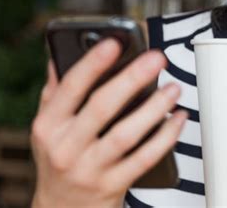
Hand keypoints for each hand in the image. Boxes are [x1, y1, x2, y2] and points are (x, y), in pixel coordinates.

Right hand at [31, 39, 187, 206]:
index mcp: (49, 125)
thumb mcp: (48, 125)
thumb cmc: (59, 156)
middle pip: (102, 107)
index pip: (71, 88)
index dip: (92, 63)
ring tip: (173, 88)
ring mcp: (90, 169)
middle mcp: (66, 147)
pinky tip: (178, 118)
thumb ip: (56, 90)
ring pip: (126, 134)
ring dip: (154, 108)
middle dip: (132, 79)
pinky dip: (165, 137)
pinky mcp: (113, 185)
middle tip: (157, 58)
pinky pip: (144, 159)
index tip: (114, 42)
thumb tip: (60, 54)